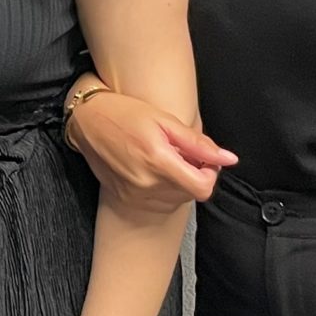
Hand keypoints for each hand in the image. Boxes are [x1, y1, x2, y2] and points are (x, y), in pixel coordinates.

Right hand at [66, 88, 234, 208]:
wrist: (87, 121)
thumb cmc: (125, 113)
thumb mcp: (165, 120)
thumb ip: (198, 143)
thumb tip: (228, 159)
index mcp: (158, 161)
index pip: (203, 188)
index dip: (210, 174)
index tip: (204, 160)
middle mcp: (146, 183)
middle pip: (191, 193)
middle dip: (194, 174)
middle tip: (181, 152)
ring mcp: (135, 194)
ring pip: (176, 200)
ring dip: (179, 182)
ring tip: (165, 159)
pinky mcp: (126, 199)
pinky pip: (158, 203)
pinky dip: (163, 189)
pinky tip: (152, 169)